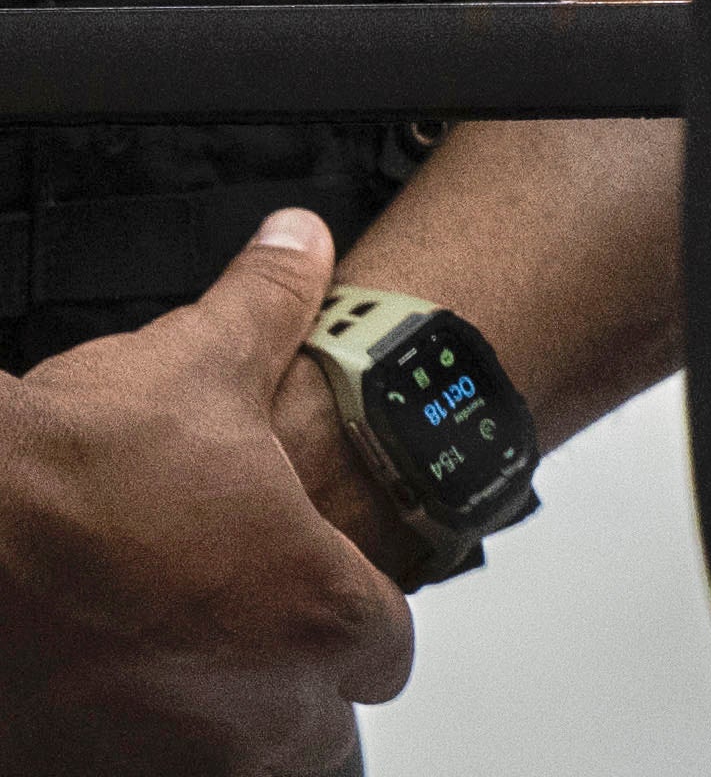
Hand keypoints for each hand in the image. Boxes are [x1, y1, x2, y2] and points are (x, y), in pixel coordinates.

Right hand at [0, 211, 412, 773]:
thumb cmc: (70, 470)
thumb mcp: (197, 365)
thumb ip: (270, 305)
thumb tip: (301, 243)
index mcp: (318, 613)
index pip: (383, 648)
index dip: (349, 615)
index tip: (311, 593)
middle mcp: (259, 710)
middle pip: (319, 736)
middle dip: (290, 693)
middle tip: (239, 645)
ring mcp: (170, 766)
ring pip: (242, 772)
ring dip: (219, 737)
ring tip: (172, 682)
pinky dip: (128, 757)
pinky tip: (97, 705)